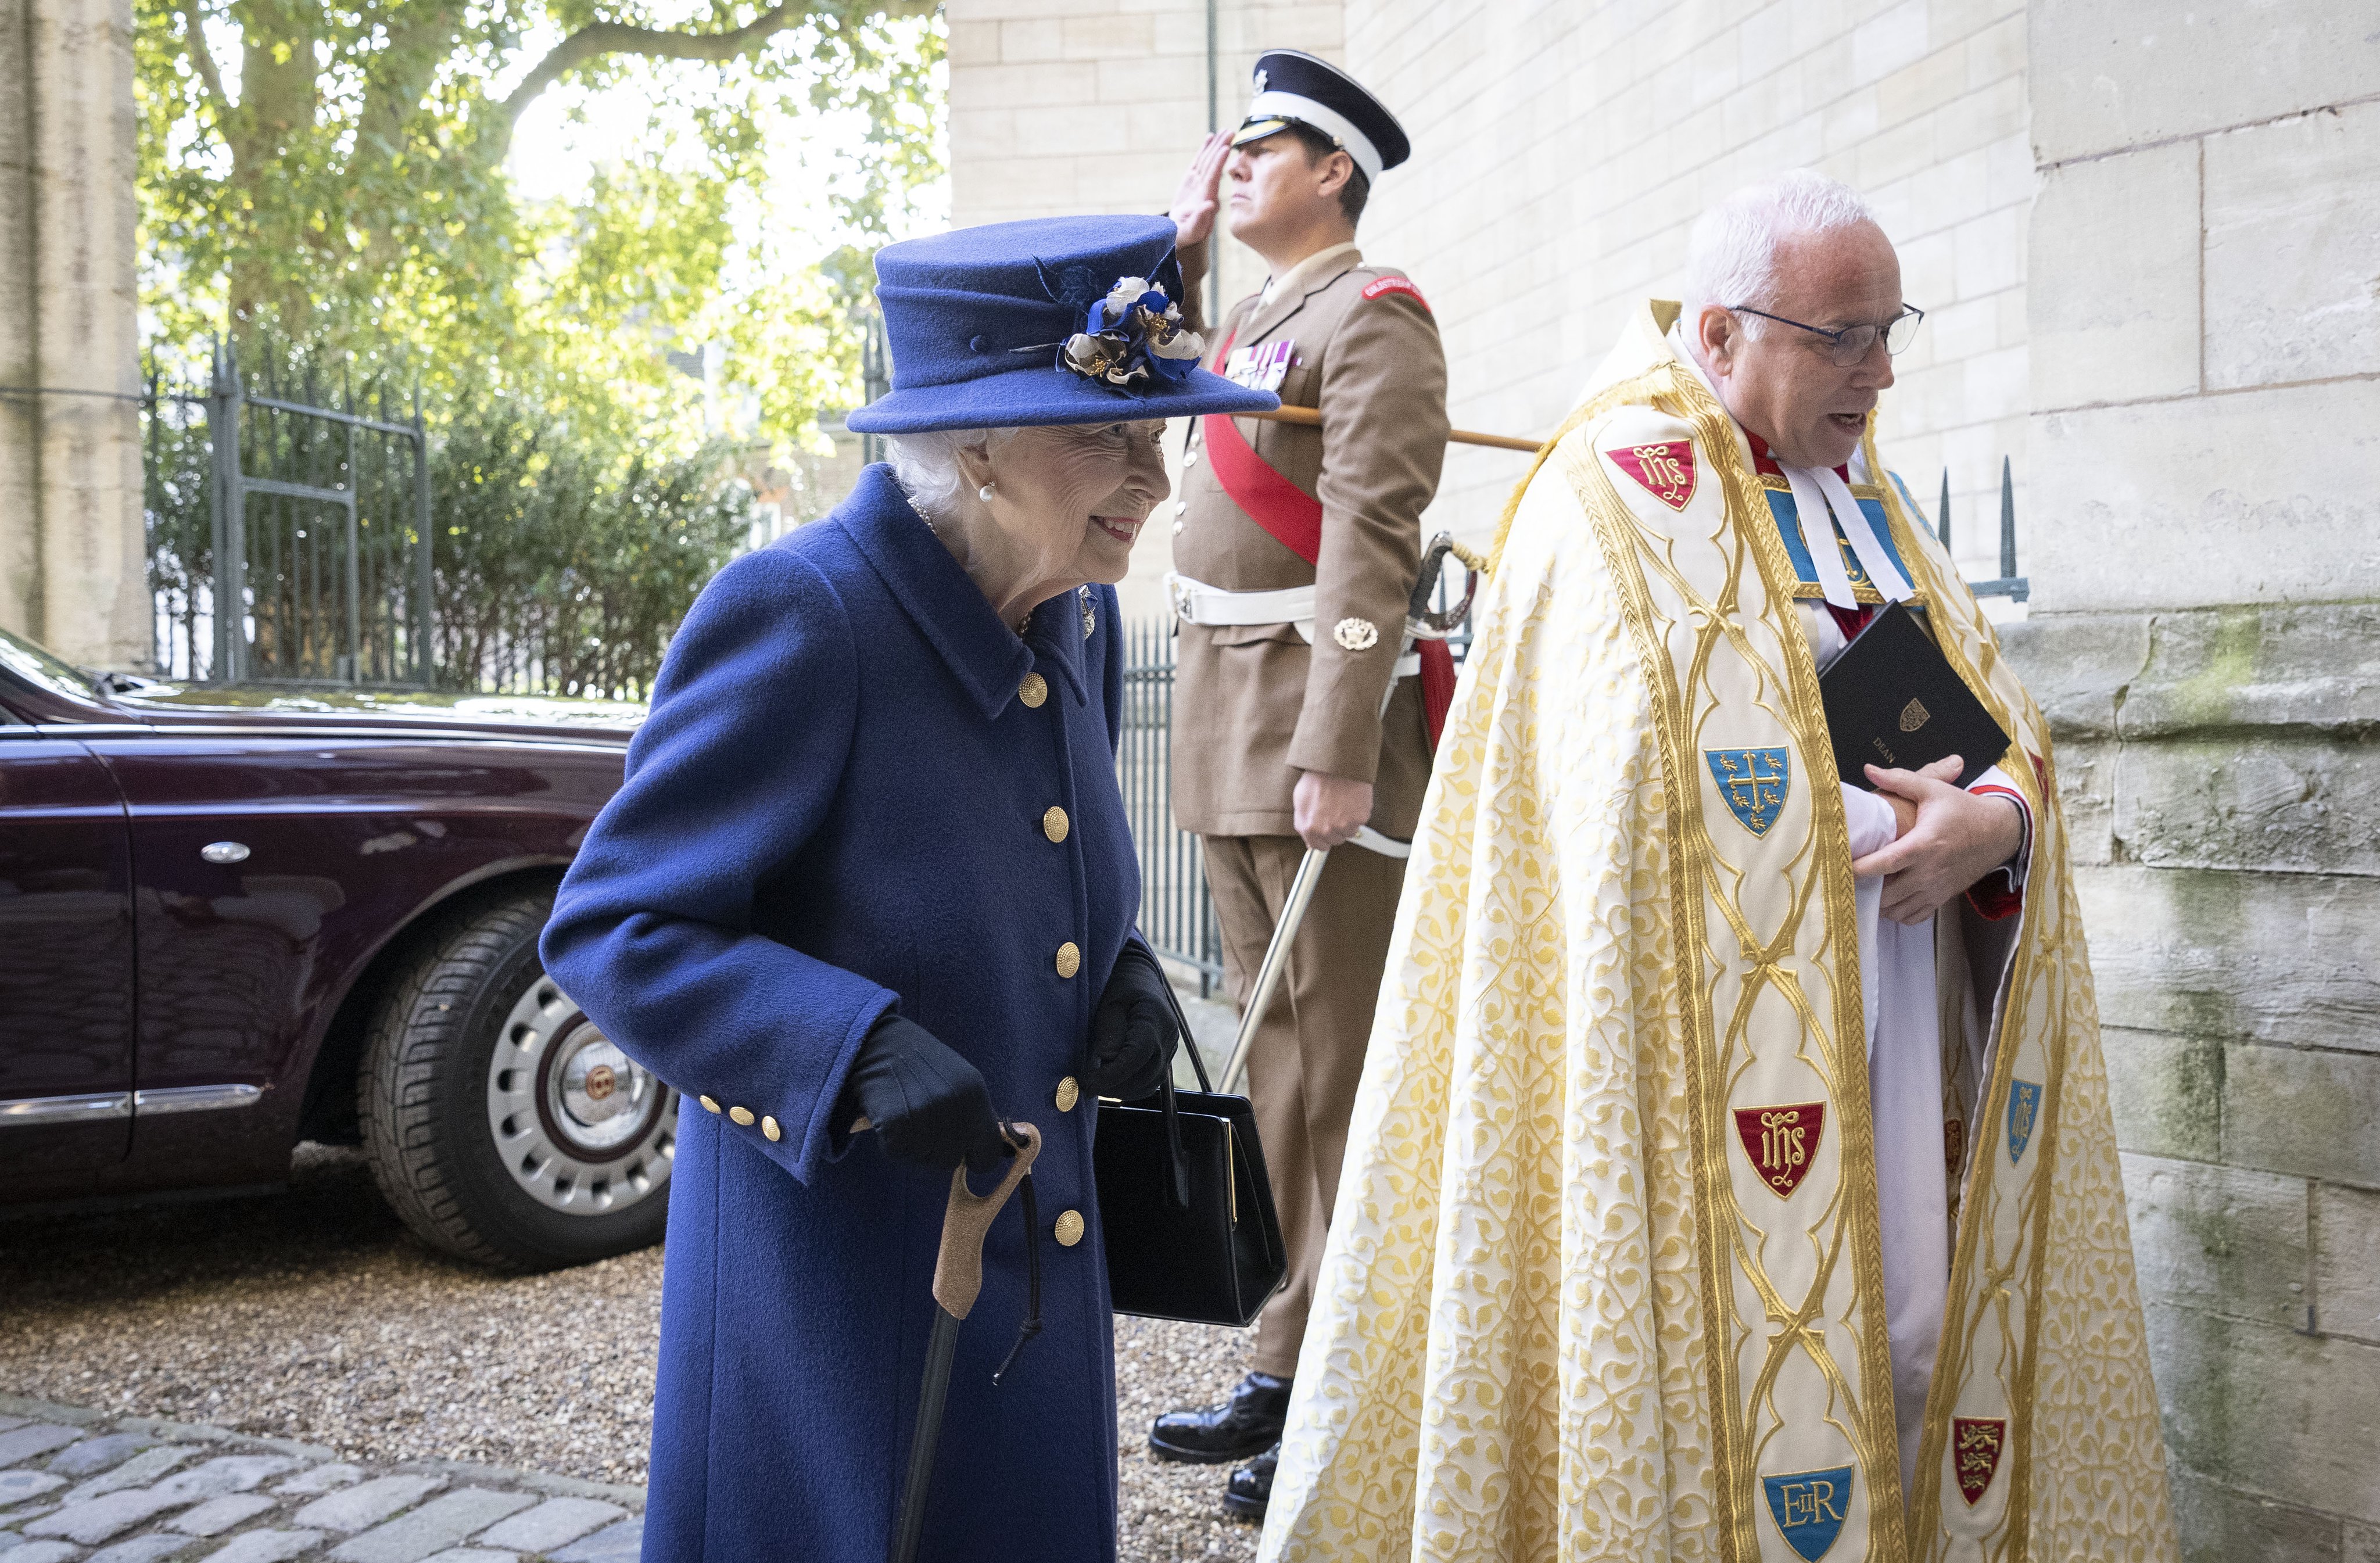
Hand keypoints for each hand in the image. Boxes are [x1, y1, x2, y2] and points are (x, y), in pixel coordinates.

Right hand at [841, 1015, 1009, 1174]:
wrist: (880, 1041)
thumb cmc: (924, 1063)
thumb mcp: (962, 1080)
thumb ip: (976, 1116)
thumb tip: (988, 1152)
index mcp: (975, 1095)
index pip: (988, 1152)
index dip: (977, 1159)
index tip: (968, 1157)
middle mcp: (952, 1105)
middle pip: (951, 1160)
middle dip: (939, 1151)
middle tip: (925, 1126)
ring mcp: (923, 1114)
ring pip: (924, 1159)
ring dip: (914, 1146)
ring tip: (907, 1118)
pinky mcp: (894, 1122)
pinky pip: (897, 1153)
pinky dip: (892, 1144)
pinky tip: (891, 1122)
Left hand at [1087, 941, 1179, 1100]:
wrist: (1140, 975)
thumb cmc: (1120, 985)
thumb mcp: (1109, 1002)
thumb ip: (1109, 1030)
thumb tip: (1108, 1058)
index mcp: (1154, 1019)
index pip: (1137, 1056)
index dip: (1113, 1074)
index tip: (1089, 1082)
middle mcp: (1168, 1035)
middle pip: (1146, 1074)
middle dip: (1115, 1086)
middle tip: (1087, 1086)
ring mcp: (1170, 1046)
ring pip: (1151, 1082)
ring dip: (1124, 1090)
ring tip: (1098, 1086)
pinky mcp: (1166, 1054)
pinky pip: (1153, 1079)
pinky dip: (1133, 1087)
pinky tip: (1113, 1084)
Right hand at [1171, 131, 1231, 252]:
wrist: (1179, 234)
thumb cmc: (1184, 236)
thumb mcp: (1191, 232)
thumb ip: (1200, 221)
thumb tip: (1210, 206)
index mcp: (1206, 199)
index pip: (1213, 177)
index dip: (1219, 162)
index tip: (1226, 148)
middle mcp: (1206, 189)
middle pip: (1213, 164)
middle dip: (1221, 148)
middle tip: (1230, 132)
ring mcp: (1200, 183)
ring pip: (1208, 161)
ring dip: (1216, 145)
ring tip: (1223, 131)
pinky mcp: (1192, 181)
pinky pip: (1199, 163)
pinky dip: (1204, 150)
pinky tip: (1210, 138)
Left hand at [1293, 770, 1373, 850]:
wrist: (1335, 764)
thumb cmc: (1317, 778)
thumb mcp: (1300, 801)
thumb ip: (1303, 822)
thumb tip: (1309, 838)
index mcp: (1309, 827)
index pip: (1318, 846)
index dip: (1323, 839)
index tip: (1326, 833)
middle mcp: (1326, 830)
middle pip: (1336, 840)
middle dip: (1336, 828)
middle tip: (1335, 810)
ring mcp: (1344, 825)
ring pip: (1349, 832)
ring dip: (1348, 822)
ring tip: (1343, 803)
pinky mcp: (1360, 818)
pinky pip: (1360, 822)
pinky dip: (1358, 813)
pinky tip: (1351, 800)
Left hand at [1851, 756, 2025, 925]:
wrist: (1999, 833)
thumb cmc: (1963, 810)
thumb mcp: (1934, 790)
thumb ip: (1900, 779)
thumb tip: (1869, 769)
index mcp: (1924, 844)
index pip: (1887, 862)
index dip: (1861, 867)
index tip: (1841, 865)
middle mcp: (1929, 872)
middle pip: (1887, 893)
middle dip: (1863, 890)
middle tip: (1844, 879)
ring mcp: (1936, 889)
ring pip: (1896, 910)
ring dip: (1877, 904)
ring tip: (1861, 889)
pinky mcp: (1941, 898)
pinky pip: (1912, 917)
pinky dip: (1895, 914)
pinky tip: (1885, 900)